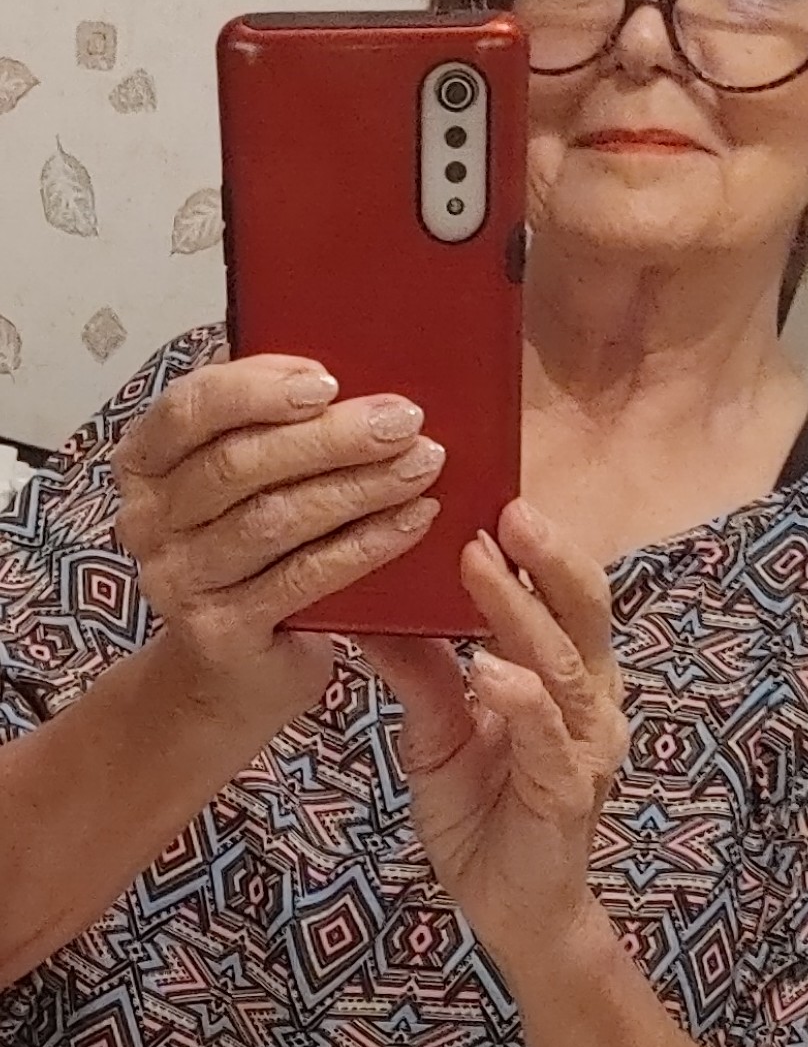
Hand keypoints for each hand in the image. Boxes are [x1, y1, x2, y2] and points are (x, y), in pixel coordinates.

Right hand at [113, 352, 445, 721]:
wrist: (231, 671)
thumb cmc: (250, 555)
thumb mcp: (248, 482)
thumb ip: (272, 426)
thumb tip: (351, 375)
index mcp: (146, 462)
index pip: (190, 408)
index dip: (258, 388)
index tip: (329, 380)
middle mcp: (147, 520)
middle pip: (240, 463)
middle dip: (332, 437)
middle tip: (404, 419)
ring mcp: (178, 580)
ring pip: (275, 519)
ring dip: (360, 485)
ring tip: (422, 463)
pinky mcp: (221, 632)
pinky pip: (304, 576)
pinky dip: (366, 543)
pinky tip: (413, 519)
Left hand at [364, 501, 629, 980]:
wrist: (510, 910)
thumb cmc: (485, 810)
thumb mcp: (437, 729)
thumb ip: (419, 668)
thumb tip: (370, 603)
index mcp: (571, 672)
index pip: (564, 591)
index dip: (539, 543)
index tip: (495, 491)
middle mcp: (593, 699)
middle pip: (585, 609)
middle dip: (547, 556)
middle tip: (505, 508)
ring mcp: (587, 745)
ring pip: (565, 662)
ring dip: (520, 609)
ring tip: (479, 562)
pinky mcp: (569, 792)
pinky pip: (548, 734)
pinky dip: (521, 697)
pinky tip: (490, 669)